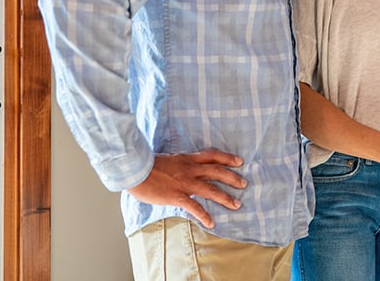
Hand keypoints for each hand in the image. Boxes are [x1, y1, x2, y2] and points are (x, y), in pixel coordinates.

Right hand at [125, 149, 245, 228]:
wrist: (136, 170)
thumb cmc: (148, 165)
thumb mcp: (169, 160)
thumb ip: (180, 165)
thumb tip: (186, 171)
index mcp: (188, 159)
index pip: (212, 156)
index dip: (227, 158)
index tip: (239, 161)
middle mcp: (190, 169)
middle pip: (217, 172)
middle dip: (232, 178)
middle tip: (244, 183)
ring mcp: (185, 182)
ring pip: (211, 189)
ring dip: (225, 197)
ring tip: (236, 204)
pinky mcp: (177, 196)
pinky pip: (194, 207)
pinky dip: (204, 215)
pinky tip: (211, 222)